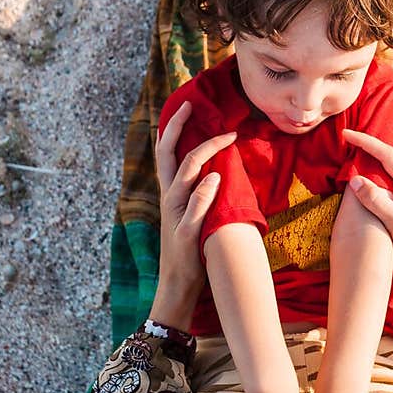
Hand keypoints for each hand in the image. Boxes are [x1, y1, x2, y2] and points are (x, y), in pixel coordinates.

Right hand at [149, 101, 236, 326]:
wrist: (178, 287)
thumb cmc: (191, 250)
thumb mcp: (194, 217)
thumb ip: (200, 194)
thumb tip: (216, 170)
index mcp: (171, 193)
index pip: (166, 153)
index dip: (173, 127)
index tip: (187, 105)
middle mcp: (169, 200)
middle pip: (167, 156)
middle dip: (177, 128)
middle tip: (192, 106)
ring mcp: (175, 217)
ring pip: (181, 178)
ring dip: (202, 155)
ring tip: (225, 139)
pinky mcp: (185, 236)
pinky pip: (192, 211)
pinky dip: (202, 194)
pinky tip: (215, 179)